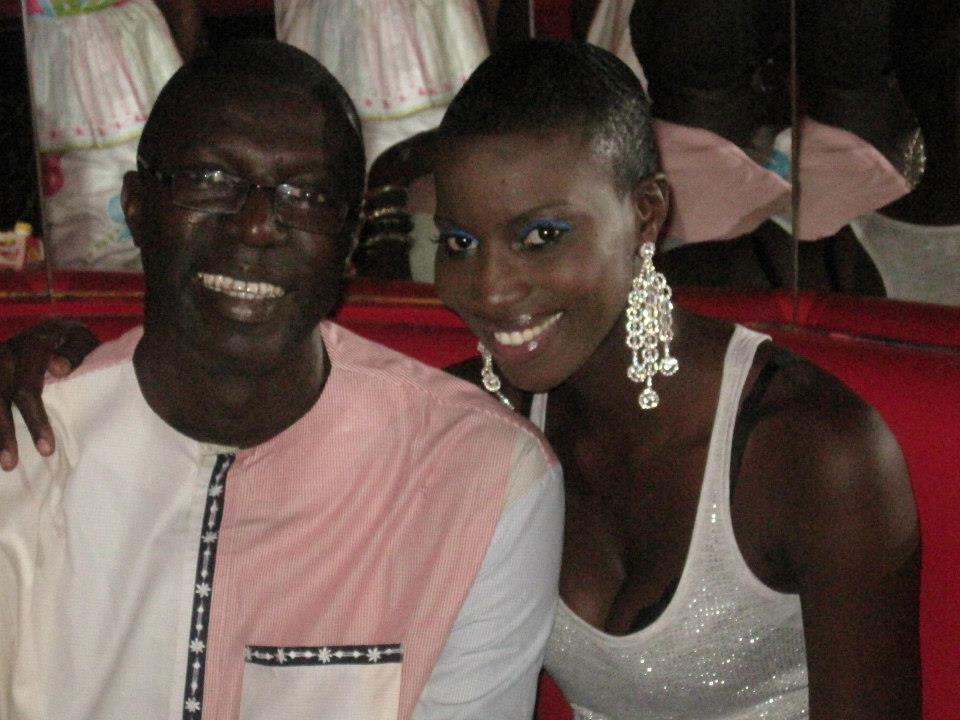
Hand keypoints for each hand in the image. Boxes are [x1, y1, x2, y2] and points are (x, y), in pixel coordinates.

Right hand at [0, 319, 98, 469]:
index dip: (35, 420)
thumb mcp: (82, 340)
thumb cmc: (74, 342)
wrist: (55, 329)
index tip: (46, 449)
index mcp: (32, 346)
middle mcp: (7, 354)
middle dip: (3, 433)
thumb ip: (74, 353)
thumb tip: (58, 368)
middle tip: (11, 464)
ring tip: (3, 463)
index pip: (27, 389)